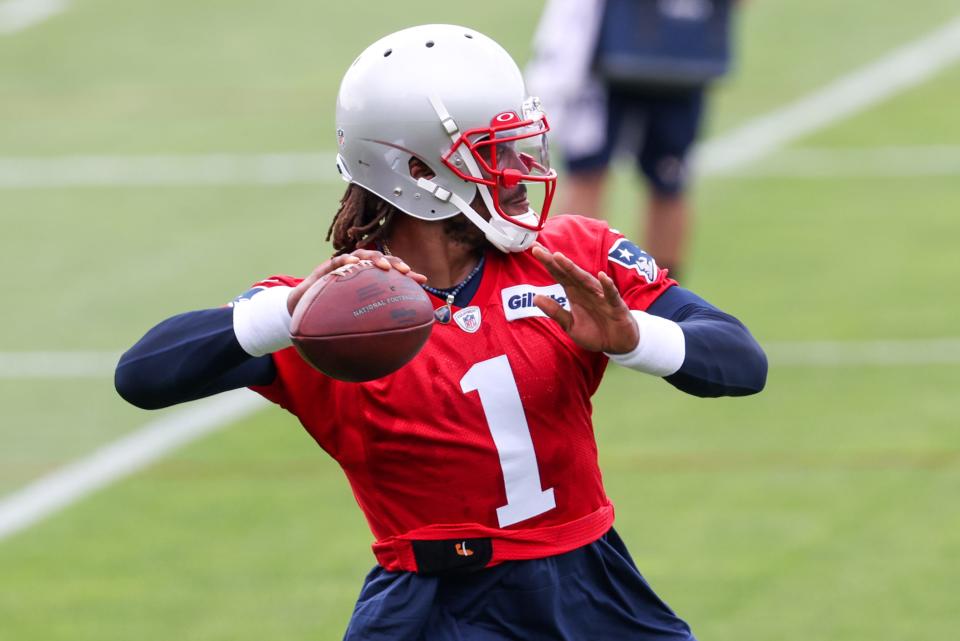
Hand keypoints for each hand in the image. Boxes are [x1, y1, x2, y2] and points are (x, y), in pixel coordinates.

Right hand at [287, 249, 426, 314]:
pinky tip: (354, 263)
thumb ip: (371, 328)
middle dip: (395, 262)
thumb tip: (397, 346)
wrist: (301, 312)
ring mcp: (343, 268)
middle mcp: (358, 271)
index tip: (423, 280)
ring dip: (375, 258)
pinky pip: (337, 261)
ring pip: (362, 254)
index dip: (407, 274)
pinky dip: (346, 260)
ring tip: (384, 266)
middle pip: (380, 259)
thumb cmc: (331, 317)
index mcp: (368, 282)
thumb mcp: (353, 323)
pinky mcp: (327, 269)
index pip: (391, 273)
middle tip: (405, 271)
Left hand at [531, 243, 638, 353]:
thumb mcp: (570, 325)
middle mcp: (586, 291)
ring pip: (586, 280)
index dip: (547, 263)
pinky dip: (607, 286)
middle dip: (554, 261)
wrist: (618, 345)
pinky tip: (602, 277)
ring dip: (573, 269)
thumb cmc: (595, 332)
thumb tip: (535, 298)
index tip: (534, 249)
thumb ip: (555, 312)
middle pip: (568, 273)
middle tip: (537, 249)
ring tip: (559, 257)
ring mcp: (601, 297)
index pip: (559, 275)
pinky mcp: (616, 307)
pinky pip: (611, 295)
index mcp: (575, 293)